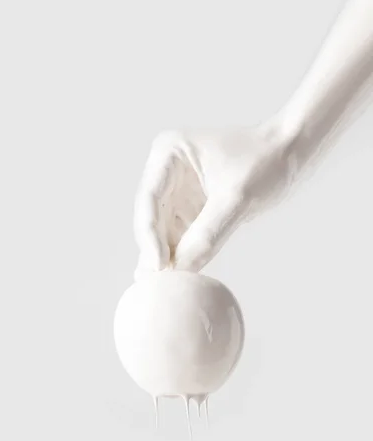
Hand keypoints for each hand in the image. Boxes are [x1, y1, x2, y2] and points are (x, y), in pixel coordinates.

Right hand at [134, 120, 297, 278]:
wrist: (291, 152)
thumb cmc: (266, 161)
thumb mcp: (237, 198)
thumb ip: (208, 234)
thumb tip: (180, 269)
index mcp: (169, 153)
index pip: (149, 200)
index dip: (149, 235)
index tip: (158, 265)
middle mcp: (166, 170)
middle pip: (151, 218)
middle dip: (154, 249)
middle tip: (155, 284)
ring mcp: (177, 191)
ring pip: (162, 231)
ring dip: (165, 257)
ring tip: (163, 287)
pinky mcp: (191, 208)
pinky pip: (179, 236)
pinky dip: (181, 255)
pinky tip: (178, 278)